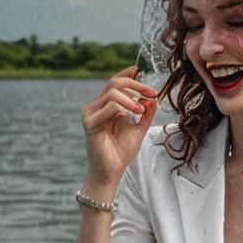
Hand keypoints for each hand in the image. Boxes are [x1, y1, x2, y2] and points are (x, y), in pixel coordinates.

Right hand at [81, 65, 158, 184]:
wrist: (112, 171)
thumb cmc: (121, 152)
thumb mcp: (139, 129)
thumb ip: (145, 114)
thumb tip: (153, 98)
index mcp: (106, 105)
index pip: (115, 82)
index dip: (128, 74)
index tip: (142, 71)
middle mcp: (96, 106)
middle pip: (114, 83)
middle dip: (135, 85)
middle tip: (150, 93)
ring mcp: (91, 113)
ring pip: (112, 93)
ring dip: (131, 98)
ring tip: (141, 110)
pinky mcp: (89, 122)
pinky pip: (108, 107)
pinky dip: (122, 108)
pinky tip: (130, 115)